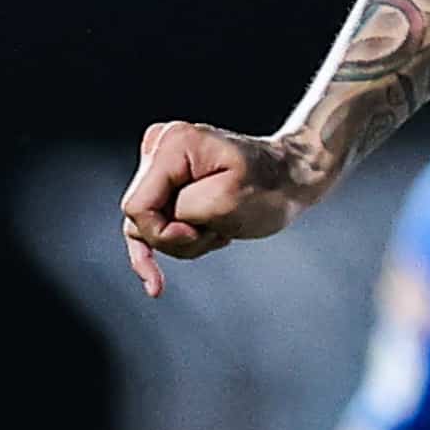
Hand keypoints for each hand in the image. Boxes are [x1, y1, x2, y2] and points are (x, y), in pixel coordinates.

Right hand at [119, 120, 322, 297]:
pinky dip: (160, 247)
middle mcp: (159, 145)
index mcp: (172, 144)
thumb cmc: (270, 187)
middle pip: (141, 216)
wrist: (290, 177)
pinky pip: (147, 222)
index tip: (205, 233)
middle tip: (221, 232)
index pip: (139, 207)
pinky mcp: (165, 181)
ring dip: (184, 240)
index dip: (165, 234)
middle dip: (179, 237)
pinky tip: (156, 285)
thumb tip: (155, 224)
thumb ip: (182, 212)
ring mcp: (160, 162)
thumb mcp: (229, 202)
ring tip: (221, 230)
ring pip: (147, 224)